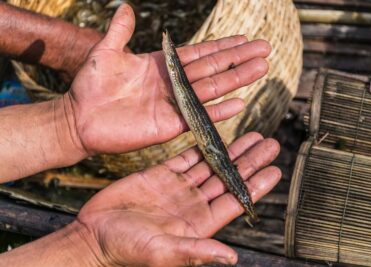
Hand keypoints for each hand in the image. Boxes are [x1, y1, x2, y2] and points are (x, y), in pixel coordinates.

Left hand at [64, 4, 270, 155]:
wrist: (80, 119)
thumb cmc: (90, 86)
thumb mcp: (106, 52)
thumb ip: (120, 32)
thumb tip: (127, 7)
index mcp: (163, 65)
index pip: (200, 53)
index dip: (223, 46)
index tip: (245, 38)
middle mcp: (174, 84)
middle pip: (214, 68)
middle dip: (240, 58)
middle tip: (265, 49)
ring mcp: (175, 105)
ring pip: (212, 89)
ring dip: (237, 78)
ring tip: (261, 68)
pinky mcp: (171, 126)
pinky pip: (200, 117)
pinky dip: (219, 111)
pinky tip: (239, 102)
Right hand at [76, 132, 280, 265]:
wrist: (94, 235)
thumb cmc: (125, 248)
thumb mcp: (162, 252)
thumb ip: (196, 250)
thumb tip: (230, 257)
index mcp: (199, 223)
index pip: (235, 200)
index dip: (256, 185)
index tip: (275, 170)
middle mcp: (193, 204)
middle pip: (229, 178)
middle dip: (251, 161)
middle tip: (270, 144)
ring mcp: (178, 188)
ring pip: (212, 164)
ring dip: (232, 151)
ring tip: (252, 137)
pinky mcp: (161, 175)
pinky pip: (187, 157)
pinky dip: (202, 146)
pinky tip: (216, 136)